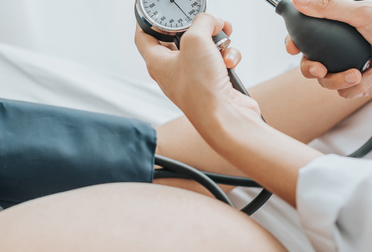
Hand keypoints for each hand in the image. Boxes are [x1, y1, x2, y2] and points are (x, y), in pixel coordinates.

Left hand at [135, 14, 259, 117]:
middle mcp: (172, 71)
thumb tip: (213, 21)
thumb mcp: (196, 40)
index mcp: (157, 62)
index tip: (159, 13)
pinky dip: (227, 57)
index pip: (143, 36)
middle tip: (207, 22)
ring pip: (204, 47)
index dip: (148, 21)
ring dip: (218, 41)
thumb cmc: (202, 90)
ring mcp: (193, 77)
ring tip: (223, 43)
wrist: (226, 117)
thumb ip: (202, 22)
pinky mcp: (212, 82)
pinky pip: (219, 59)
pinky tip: (228, 63)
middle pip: (179, 39)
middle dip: (197, 27)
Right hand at [285, 0, 371, 97]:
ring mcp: (354, 67)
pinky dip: (358, 86)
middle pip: (311, 63)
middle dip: (310, 67)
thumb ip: (329, 7)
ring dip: (339, 79)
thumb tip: (298, 0)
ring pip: (327, 81)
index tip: (293, 47)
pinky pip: (346, 93)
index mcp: (343, 28)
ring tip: (358, 72)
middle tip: (319, 67)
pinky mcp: (365, 86)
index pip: (310, 36)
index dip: (297, 42)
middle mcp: (346, 48)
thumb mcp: (364, 13)